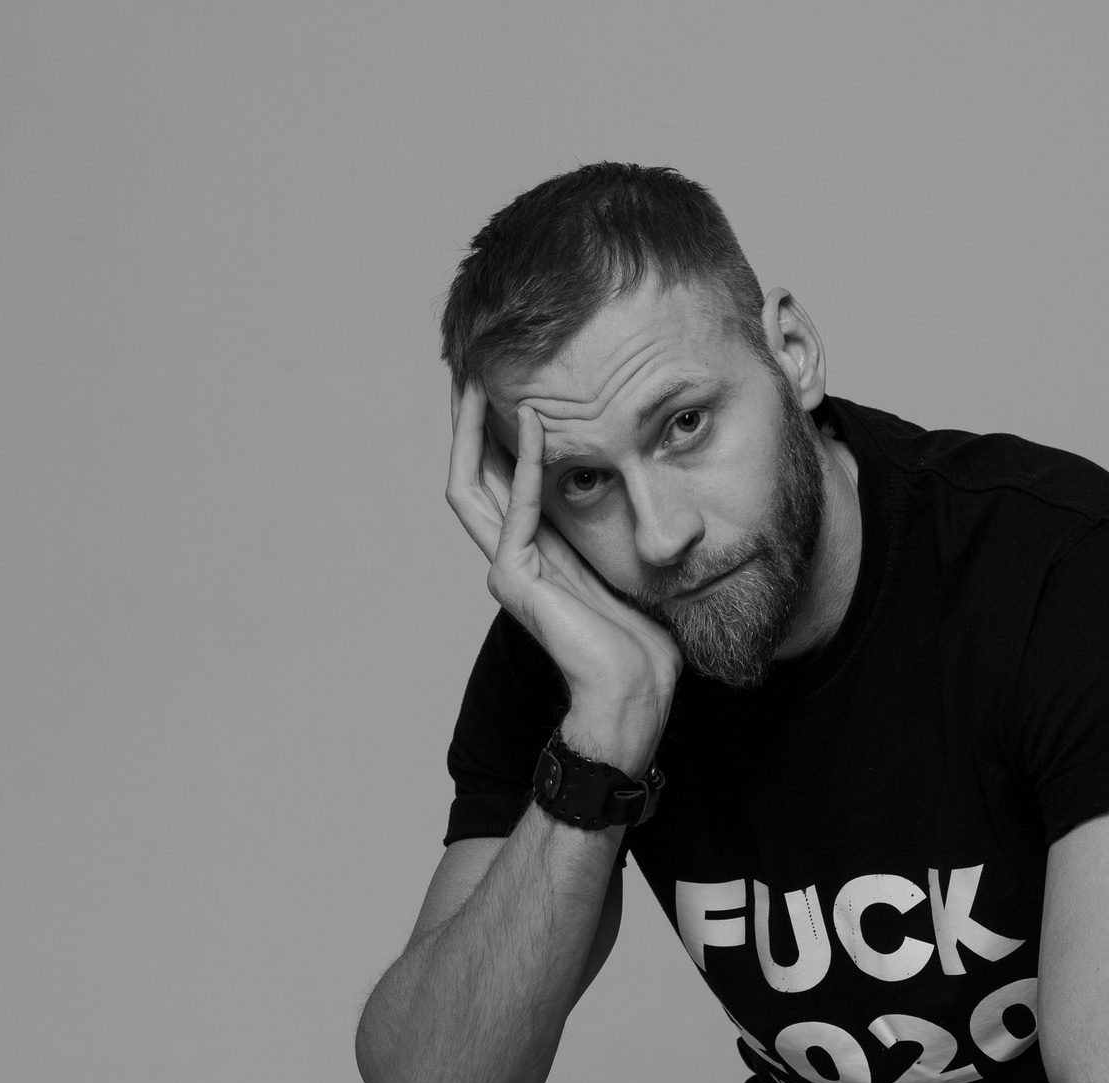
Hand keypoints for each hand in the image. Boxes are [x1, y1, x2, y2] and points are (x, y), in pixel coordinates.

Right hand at [447, 386, 681, 775]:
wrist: (634, 693)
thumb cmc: (641, 642)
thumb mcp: (626, 561)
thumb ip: (613, 521)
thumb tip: (637, 475)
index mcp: (535, 549)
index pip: (500, 475)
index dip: (495, 428)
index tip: (504, 377)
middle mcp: (510, 554)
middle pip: (470, 472)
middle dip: (467, 418)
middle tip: (470, 362)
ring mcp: (507, 567)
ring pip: (469, 484)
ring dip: (474, 430)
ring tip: (480, 378)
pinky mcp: (515, 579)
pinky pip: (514, 510)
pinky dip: (525, 465)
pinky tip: (536, 423)